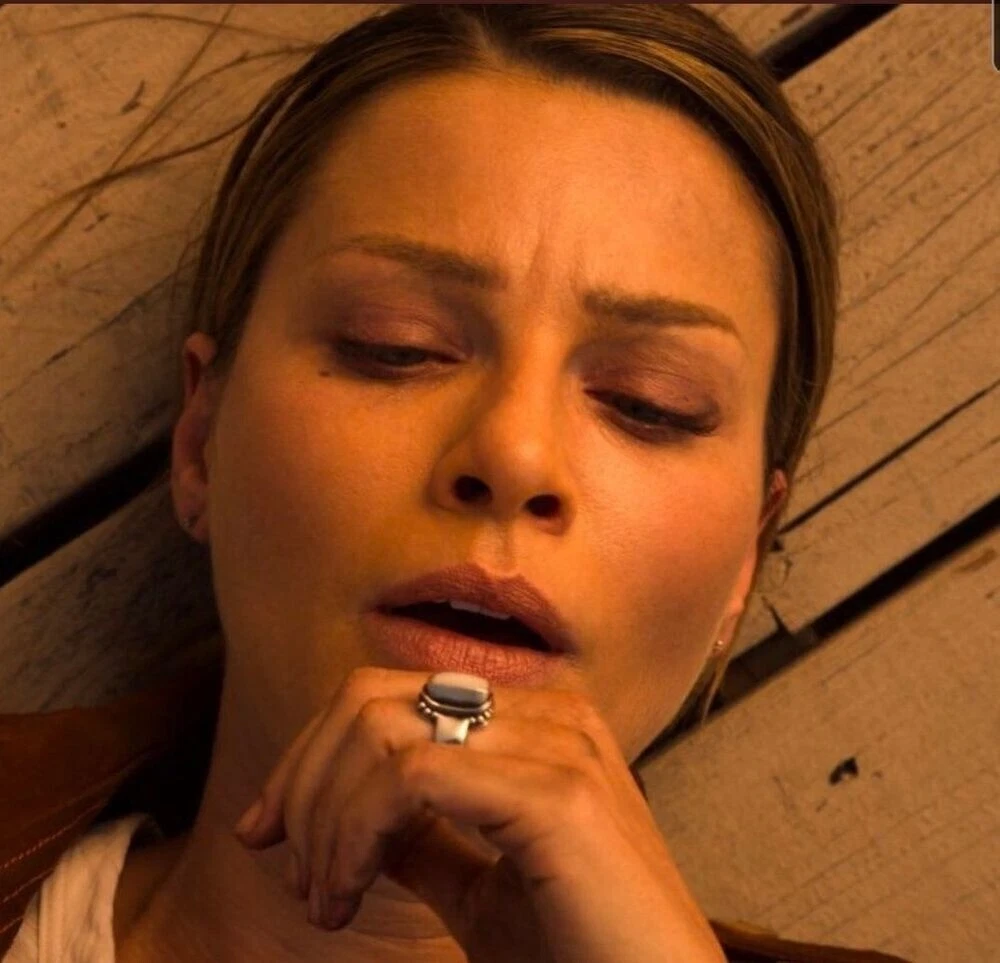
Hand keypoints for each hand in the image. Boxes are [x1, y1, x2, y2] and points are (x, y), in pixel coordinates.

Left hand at [232, 666, 726, 962]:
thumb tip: (360, 819)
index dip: (312, 756)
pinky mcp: (557, 795)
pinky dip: (353, 835)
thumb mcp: (483, 890)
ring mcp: (558, 745)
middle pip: (370, 697)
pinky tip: (348, 895)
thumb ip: (429, 839)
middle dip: (304, 781)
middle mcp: (549, 714)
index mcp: (536, 724)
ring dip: (325, 818)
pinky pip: (410, 778)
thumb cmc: (582, 956)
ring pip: (381, 730)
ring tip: (325, 899)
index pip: (390, 696)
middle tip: (295, 873)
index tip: (268, 830)